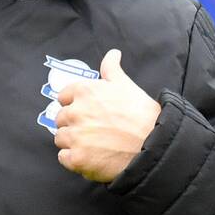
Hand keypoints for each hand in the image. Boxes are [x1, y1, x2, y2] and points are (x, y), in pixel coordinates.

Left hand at [53, 49, 160, 183]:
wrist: (153, 145)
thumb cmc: (141, 114)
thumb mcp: (126, 85)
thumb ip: (111, 69)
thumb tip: (112, 54)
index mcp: (84, 91)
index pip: (63, 97)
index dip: (74, 105)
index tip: (87, 113)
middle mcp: (75, 112)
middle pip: (60, 119)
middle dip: (73, 124)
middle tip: (94, 130)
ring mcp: (75, 136)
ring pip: (60, 138)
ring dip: (72, 142)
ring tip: (94, 145)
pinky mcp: (77, 158)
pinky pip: (63, 158)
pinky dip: (74, 159)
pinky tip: (90, 157)